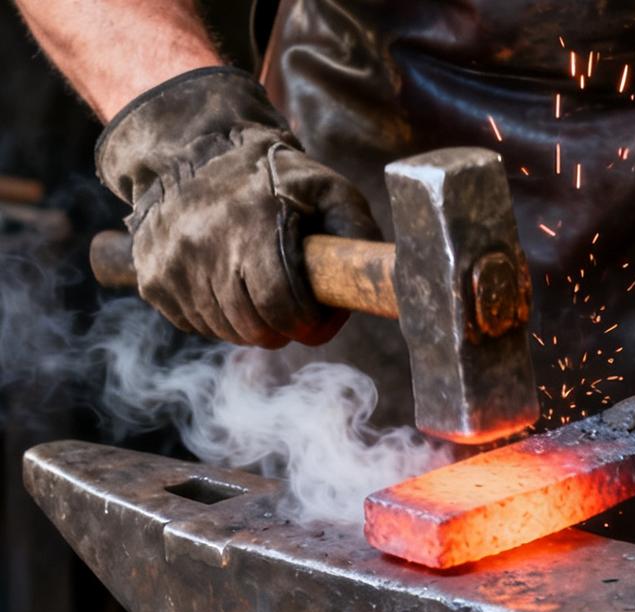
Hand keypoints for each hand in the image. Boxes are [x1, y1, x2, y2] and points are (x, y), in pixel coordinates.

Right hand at [96, 67, 377, 347]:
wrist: (190, 147)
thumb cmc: (272, 176)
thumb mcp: (326, 189)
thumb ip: (356, 233)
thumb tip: (373, 283)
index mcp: (252, 225)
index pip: (284, 308)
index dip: (307, 321)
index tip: (314, 312)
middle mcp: (204, 246)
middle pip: (256, 330)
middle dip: (282, 326)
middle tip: (289, 304)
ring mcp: (172, 265)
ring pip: (226, 332)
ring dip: (250, 324)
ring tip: (257, 288)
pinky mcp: (152, 278)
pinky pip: (195, 324)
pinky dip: (216, 316)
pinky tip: (224, 282)